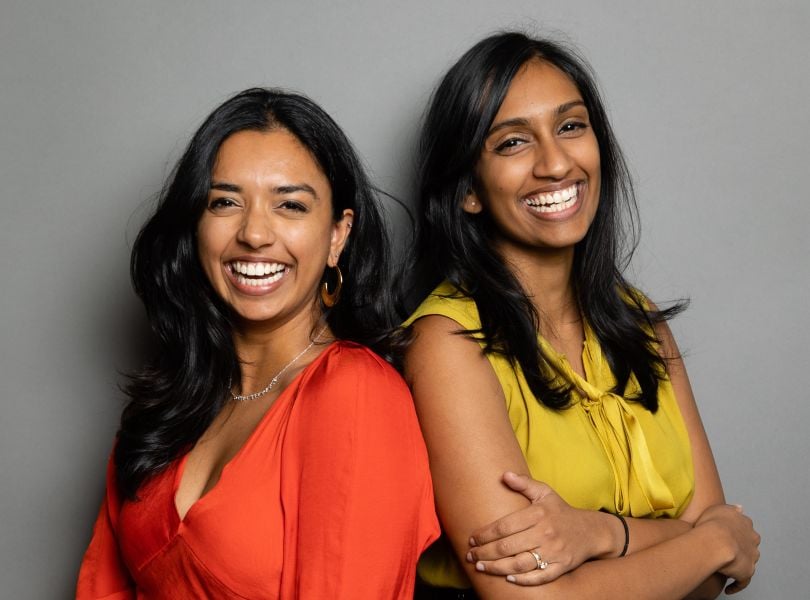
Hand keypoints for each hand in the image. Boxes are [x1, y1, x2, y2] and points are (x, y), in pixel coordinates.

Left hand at [466, 472, 612, 584]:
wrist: (591, 531)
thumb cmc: (561, 511)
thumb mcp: (545, 493)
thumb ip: (524, 484)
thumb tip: (504, 475)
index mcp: (538, 514)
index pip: (505, 526)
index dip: (485, 533)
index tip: (472, 538)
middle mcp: (546, 533)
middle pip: (508, 546)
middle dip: (485, 552)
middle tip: (470, 556)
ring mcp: (554, 552)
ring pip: (520, 564)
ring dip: (497, 567)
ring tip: (481, 567)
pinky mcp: (561, 567)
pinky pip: (540, 577)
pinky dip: (523, 580)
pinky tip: (507, 578)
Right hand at [694, 504, 759, 594]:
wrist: (715, 541)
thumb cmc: (712, 524)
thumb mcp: (719, 508)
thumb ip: (731, 509)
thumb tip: (740, 508)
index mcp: (745, 524)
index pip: (745, 528)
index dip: (735, 532)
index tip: (726, 535)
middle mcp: (752, 539)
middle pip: (749, 545)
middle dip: (740, 548)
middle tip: (725, 552)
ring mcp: (752, 556)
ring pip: (747, 561)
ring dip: (738, 565)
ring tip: (724, 568)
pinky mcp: (747, 571)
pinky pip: (743, 581)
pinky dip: (736, 585)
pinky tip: (728, 589)